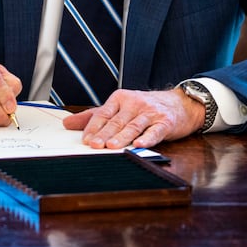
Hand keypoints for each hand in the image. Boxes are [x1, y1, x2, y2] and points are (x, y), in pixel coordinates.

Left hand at [62, 87, 204, 148]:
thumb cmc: (145, 107)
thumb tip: (66, 123)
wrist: (179, 103)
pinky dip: (147, 138)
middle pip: (116, 121)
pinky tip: (139, 144)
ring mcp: (150, 112)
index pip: (103, 114)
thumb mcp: (118, 107)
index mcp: (120, 98)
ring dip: (122, 137)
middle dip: (104, 134)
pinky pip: (155, 131)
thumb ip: (93, 116)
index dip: (94, 127)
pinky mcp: (165, 122)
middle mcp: (134, 103)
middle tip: (94, 145)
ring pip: (133, 126)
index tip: (85, 140)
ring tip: (112, 147)